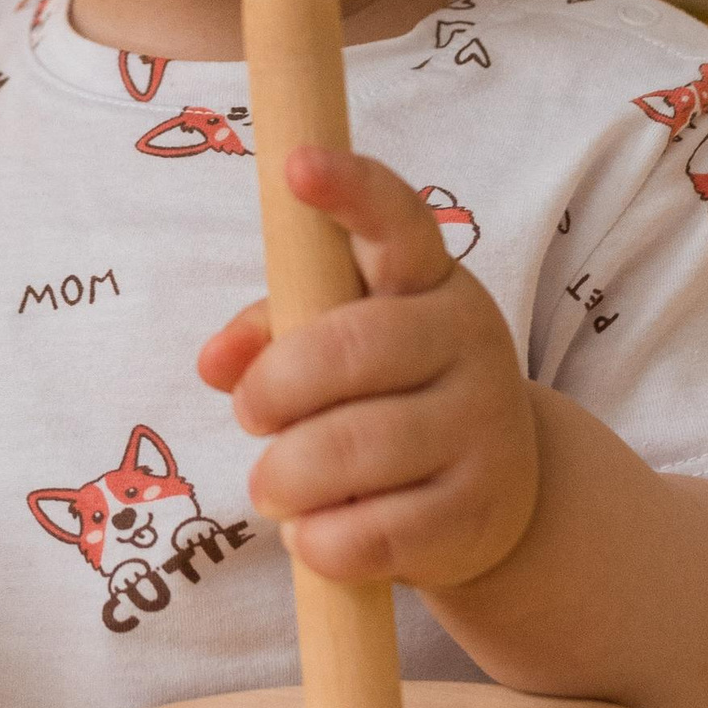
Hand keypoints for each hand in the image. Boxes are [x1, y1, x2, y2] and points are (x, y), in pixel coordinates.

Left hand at [197, 145, 539, 592]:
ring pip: (357, 448)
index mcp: (426, 280)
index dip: (349, 190)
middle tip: (251, 417)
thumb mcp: (334, 346)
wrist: (493, 496)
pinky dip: (322, 541)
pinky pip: (377, 532)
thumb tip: (214, 359)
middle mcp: (468, 340)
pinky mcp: (480, 510)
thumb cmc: (388, 398)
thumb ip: (271, 333)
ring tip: (273, 487)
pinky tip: (315, 533)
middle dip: (275, 390)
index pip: (396, 220)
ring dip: (287, 476)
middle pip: (351, 349)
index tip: (296, 167)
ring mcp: (483, 425)